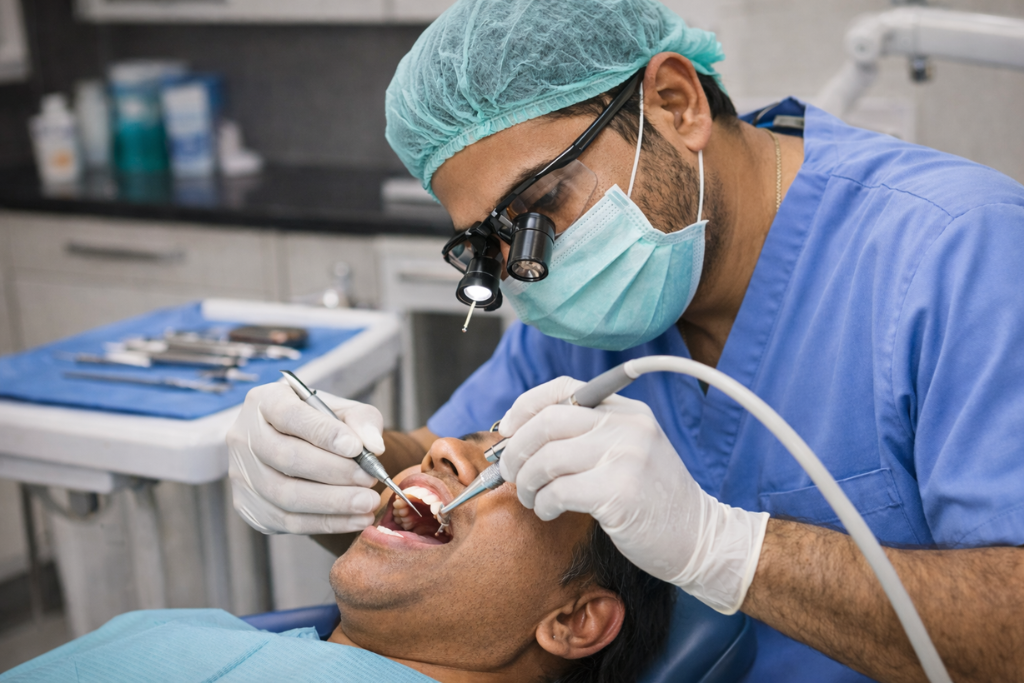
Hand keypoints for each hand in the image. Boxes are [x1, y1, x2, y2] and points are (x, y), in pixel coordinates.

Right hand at [226, 381, 384, 534]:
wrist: (294, 446)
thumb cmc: (320, 424)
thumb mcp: (343, 410)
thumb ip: (362, 420)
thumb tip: (374, 446)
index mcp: (264, 402)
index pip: (290, 415)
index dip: (323, 432)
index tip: (356, 448)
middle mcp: (244, 436)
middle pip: (286, 457)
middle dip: (334, 472)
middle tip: (369, 479)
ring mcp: (241, 474)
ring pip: (285, 495)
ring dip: (333, 503)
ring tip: (368, 502)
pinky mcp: (248, 506)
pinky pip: (288, 521)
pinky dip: (327, 523)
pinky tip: (356, 519)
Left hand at [498, 377, 768, 613]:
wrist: (698, 537)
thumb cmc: (652, 499)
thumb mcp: (629, 450)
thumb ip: (587, 435)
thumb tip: (520, 435)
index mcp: (627, 410)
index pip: (564, 389)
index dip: (526, 405)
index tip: (507, 430)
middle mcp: (627, 426)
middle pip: (548, 421)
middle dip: (516, 449)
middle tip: (509, 472)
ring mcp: (625, 458)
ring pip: (547, 458)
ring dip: (526, 482)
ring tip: (531, 498)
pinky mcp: (618, 493)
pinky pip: (558, 491)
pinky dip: (543, 503)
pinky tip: (549, 512)